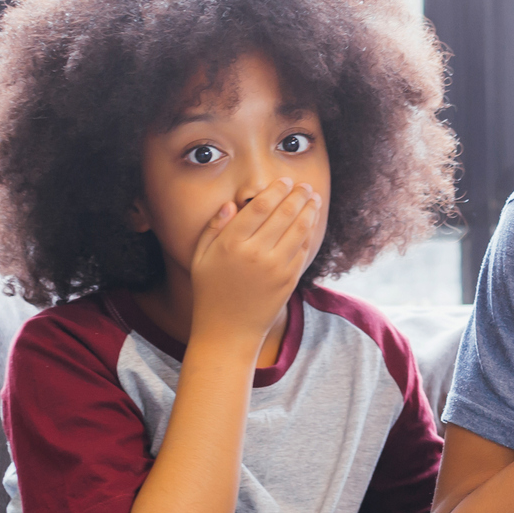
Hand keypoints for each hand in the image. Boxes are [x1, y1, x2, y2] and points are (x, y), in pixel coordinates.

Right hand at [185, 179, 322, 345]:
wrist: (229, 331)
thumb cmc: (210, 293)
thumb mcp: (200, 259)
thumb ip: (213, 229)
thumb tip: (230, 204)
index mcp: (231, 244)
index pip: (259, 207)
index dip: (274, 190)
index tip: (283, 181)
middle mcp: (255, 253)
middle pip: (283, 214)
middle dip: (297, 195)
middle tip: (304, 186)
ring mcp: (275, 267)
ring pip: (299, 229)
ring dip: (309, 210)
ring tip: (313, 198)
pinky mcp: (289, 280)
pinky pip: (303, 249)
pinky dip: (309, 232)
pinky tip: (311, 221)